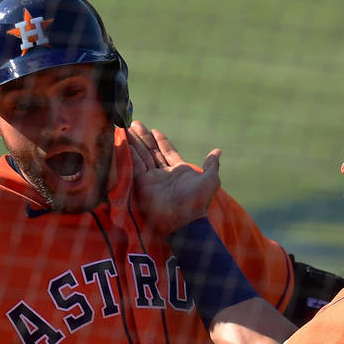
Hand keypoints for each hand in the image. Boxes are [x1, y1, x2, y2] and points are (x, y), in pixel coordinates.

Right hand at [128, 121, 221, 235]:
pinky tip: (125, 142)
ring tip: (126, 128)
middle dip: (144, 138)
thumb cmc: (198, 201)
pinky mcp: (142, 184)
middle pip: (151, 151)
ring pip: (141, 156)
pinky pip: (135, 166)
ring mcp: (152, 179)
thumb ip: (211, 165)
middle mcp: (164, 174)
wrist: (185, 219)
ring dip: (134, 142)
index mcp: (179, 171)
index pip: (167, 152)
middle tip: (135, 123)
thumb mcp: (210, 180)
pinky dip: (129, 154)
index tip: (155, 130)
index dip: (161, 141)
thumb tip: (218, 151)